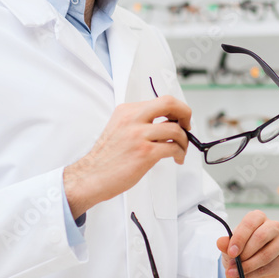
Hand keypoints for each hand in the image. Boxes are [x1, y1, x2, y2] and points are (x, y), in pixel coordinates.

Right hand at [64, 96, 191, 217]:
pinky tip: (176, 158)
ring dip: (184, 141)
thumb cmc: (107, 157)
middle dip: (185, 114)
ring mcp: (138, 136)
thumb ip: (139, 121)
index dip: (176, 110)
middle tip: (187, 127)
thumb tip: (167, 121)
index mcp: (127, 111)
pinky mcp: (144, 153)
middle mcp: (132, 119)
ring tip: (181, 150)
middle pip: (170, 103)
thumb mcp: (120, 128)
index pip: (161, 100)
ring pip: (175, 129)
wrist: (91, 176)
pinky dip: (180, 153)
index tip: (180, 120)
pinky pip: (172, 148)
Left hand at [217, 210, 278, 277]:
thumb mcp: (231, 246)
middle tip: (232, 265)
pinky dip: (252, 275)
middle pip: (261, 237)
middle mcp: (272, 227)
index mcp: (258, 218)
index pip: (250, 223)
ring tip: (233, 274)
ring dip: (247, 267)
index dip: (240, 238)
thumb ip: (226, 244)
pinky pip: (268, 268)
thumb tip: (220, 242)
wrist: (250, 265)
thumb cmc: (242, 249)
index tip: (231, 252)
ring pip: (265, 255)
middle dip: (244, 254)